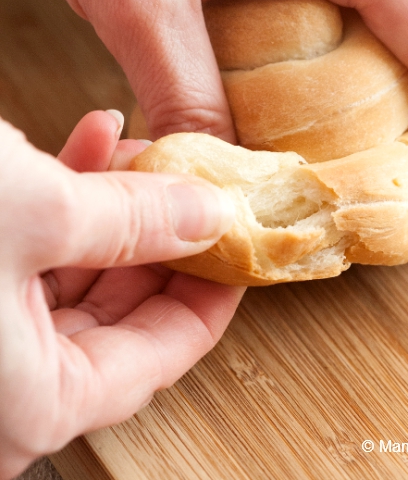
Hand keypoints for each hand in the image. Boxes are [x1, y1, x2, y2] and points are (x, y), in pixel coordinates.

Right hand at [0, 111, 240, 478]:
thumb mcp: (36, 210)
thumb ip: (135, 221)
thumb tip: (210, 214)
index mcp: (31, 404)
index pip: (160, 356)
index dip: (212, 293)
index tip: (242, 244)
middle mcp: (3, 388)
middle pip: (121, 316)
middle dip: (162, 237)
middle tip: (192, 182)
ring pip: (77, 277)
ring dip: (114, 209)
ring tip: (142, 148)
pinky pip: (32, 256)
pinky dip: (65, 200)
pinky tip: (89, 143)